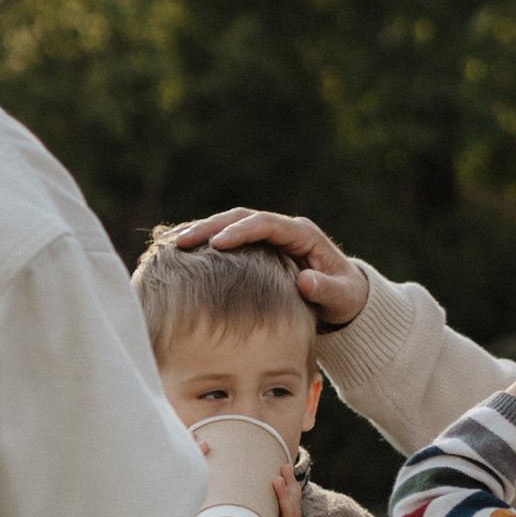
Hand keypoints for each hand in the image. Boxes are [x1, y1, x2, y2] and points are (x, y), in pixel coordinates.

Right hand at [166, 207, 368, 331]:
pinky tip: (177, 252)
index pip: (267, 224)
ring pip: (229, 225)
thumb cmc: (345, 298)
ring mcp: (268, 236)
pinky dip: (204, 244)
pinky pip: (226, 239)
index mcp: (302, 234)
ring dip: (201, 233)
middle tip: (181, 242)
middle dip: (210, 228)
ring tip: (170, 244)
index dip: (241, 231)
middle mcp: (283, 229)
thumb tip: (305, 281)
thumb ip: (326, 290)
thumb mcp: (342, 298)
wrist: (345, 298)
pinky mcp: (257, 247)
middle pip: (241, 218)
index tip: (217, 244)